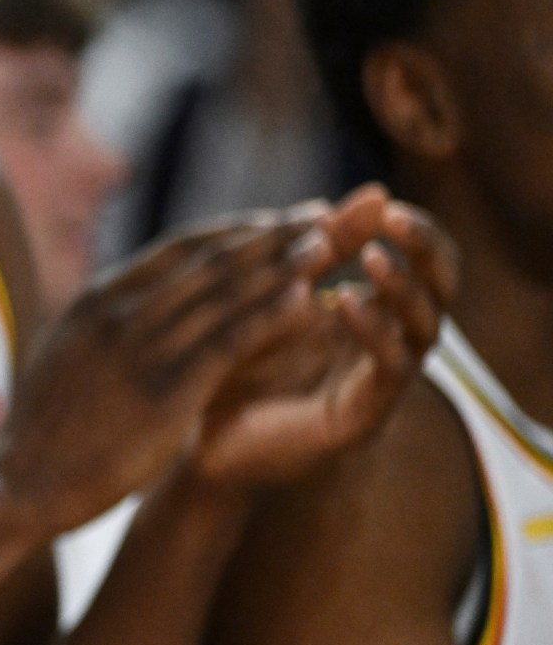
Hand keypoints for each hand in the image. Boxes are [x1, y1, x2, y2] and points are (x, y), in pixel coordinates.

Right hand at [0, 199, 357, 535]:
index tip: (276, 220)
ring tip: (326, 244)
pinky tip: (308, 298)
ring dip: (281, 264)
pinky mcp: (164, 394)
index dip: (234, 230)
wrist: (17, 483)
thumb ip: (103, 327)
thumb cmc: (43, 430)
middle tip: (318, 215)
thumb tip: (133, 307)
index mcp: (95, 301)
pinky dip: (271, 316)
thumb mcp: (66, 356)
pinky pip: (228, 344)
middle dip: (269, 234)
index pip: (177, 248)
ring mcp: (140, 352)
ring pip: (224, 294)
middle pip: (208, 260)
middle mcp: (118, 314)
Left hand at [194, 194, 458, 485]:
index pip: (422, 260)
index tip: (381, 200)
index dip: (412, 229)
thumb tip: (327, 200)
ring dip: (402, 287)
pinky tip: (342, 302)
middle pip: (441, 287)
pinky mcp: (364, 414)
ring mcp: (379, 380)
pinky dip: (373, 331)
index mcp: (370, 312)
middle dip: (424, 249)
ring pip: (426, 326)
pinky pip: (390, 368)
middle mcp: (386, 343)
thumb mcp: (265, 303)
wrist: (203, 444)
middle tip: (393, 221)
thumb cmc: (232, 369)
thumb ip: (298, 258)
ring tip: (370, 258)